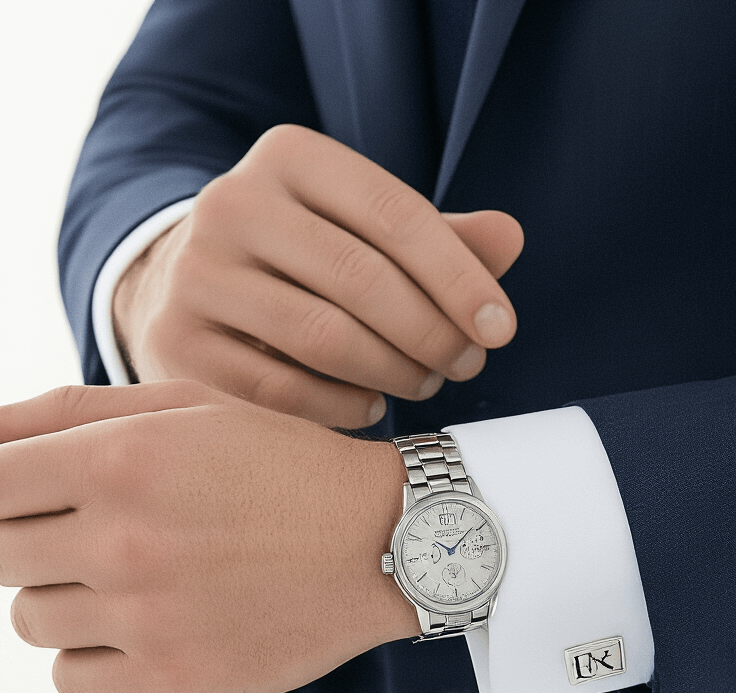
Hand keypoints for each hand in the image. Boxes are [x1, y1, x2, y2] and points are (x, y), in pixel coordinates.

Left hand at [0, 381, 416, 692]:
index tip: (26, 501)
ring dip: (62, 599)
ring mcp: (146, 616)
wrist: (381, 543)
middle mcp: (124, 539)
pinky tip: (139, 627)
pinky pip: (68, 680)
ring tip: (130, 579)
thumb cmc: (275, 466)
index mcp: (119, 458)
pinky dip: (89, 657)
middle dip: (28, 542)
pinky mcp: (171, 677)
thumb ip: (65, 414)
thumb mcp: (182, 408)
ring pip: (29, 620)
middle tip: (86, 534)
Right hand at [113, 125, 522, 427]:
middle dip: (430, 333)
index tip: (500, 330)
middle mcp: (232, 203)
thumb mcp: (363, 229)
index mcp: (288, 156)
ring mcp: (197, 275)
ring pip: (321, 337)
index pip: (395, 214)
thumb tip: (510, 239)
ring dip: (391, 372)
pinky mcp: (178, 343)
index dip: (459, 278)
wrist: (179, 286)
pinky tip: (370, 406)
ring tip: (423, 384)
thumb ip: (438, 237)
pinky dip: (340, 406)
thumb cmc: (301, 259)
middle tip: (464, 366)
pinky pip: (281, 389)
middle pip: (361, 279)